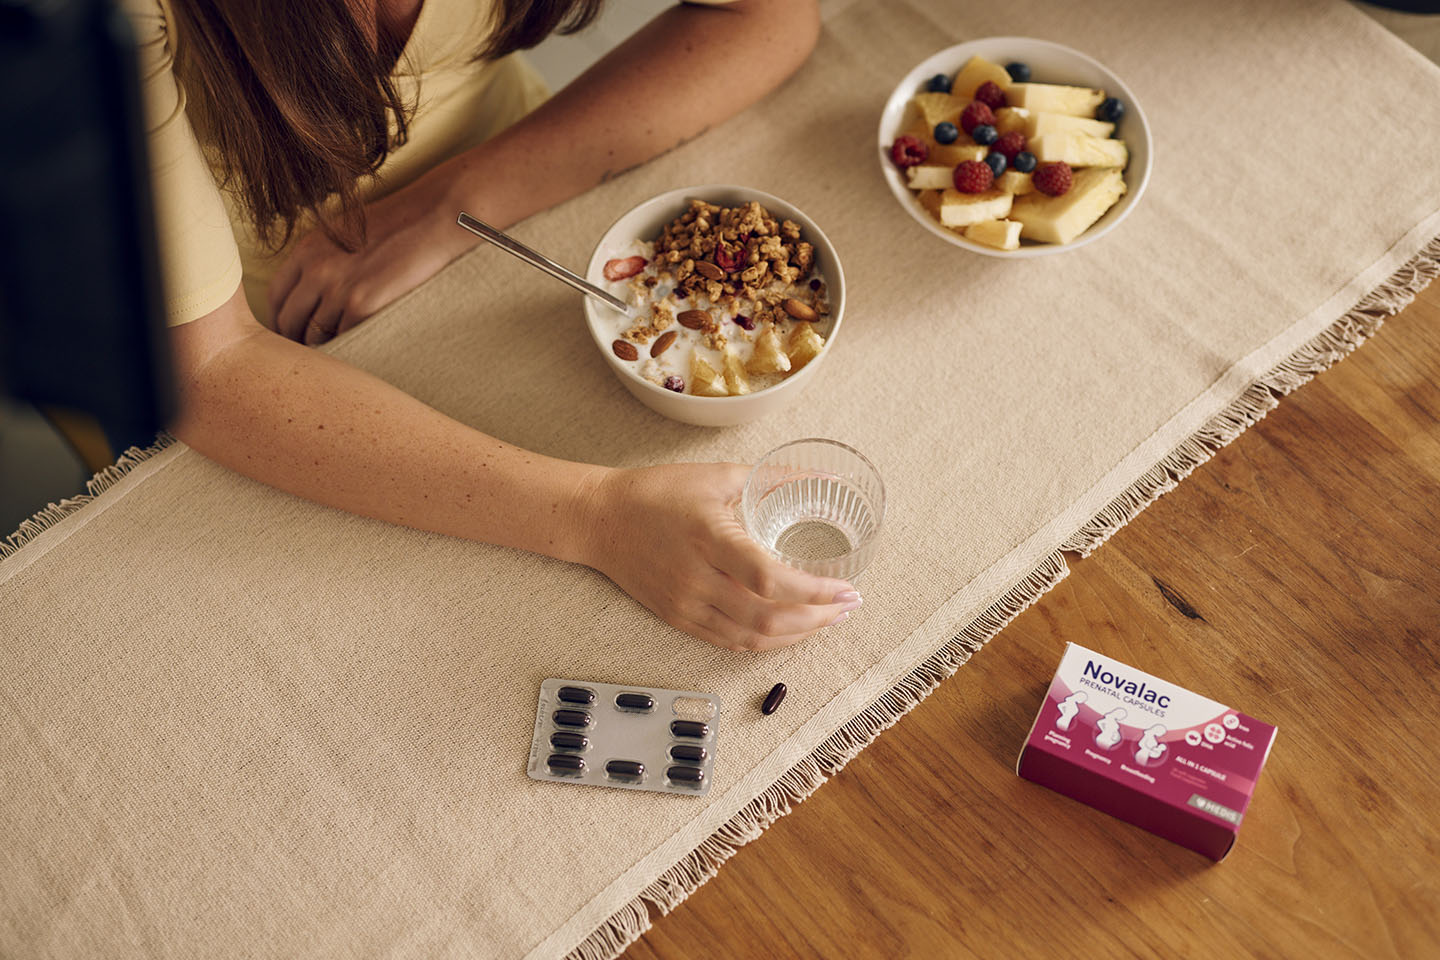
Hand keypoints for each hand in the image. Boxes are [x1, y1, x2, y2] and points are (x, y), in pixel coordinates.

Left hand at [267, 175, 477, 344]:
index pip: (276, 295)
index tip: (291, 330)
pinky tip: (359, 344)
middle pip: (289, 320)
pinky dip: (350, 345)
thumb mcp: (343, 233)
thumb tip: (309, 293)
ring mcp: (338, 289)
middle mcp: (316, 269)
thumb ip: (320, 259)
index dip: (280, 318)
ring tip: (337, 352)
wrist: (433, 219)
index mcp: (307, 249)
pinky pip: (344, 338)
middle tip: (309, 352)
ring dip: (324, 347)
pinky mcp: (363, 305)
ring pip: (315, 336)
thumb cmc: (397, 225)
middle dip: (296, 339)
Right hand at [581, 463, 862, 651]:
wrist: (600, 519)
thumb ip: (774, 477)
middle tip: (847, 606)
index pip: (769, 578)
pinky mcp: (678, 619)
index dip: (814, 591)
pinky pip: (730, 642)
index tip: (845, 587)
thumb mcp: (717, 475)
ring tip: (827, 620)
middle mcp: (697, 579)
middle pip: (767, 618)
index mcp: (709, 538)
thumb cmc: (657, 492)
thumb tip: (826, 479)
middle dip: (818, 618)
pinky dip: (767, 641)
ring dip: (798, 634)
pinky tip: (790, 630)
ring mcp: (686, 605)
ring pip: (753, 637)